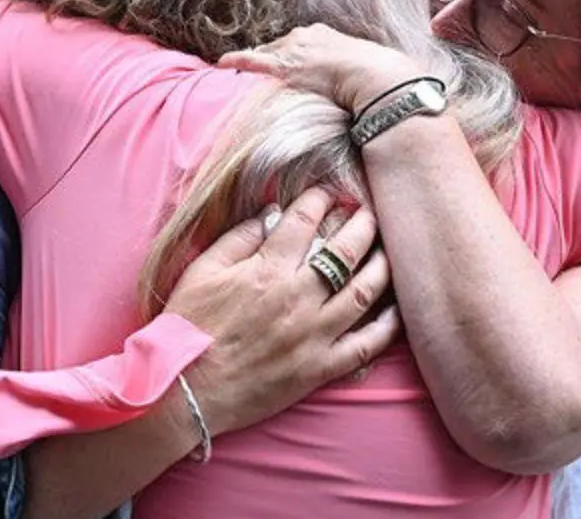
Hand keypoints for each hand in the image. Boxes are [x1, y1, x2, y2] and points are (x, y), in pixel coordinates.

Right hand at [162, 186, 396, 437]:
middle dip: (363, 224)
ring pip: (364, 292)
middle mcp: (297, 299)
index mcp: (267, 271)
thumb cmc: (188, 327)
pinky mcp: (319, 369)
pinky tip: (396, 309)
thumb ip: (238, 238)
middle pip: (345, 251)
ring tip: (388, 250)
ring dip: (381, 265)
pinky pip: (365, 345)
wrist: (184, 389)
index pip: (304, 222)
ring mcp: (313, 335)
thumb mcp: (202, 271)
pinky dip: (386, 326)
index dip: (319, 199)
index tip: (327, 192)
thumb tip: (270, 214)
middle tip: (369, 211)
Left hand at [219, 24, 425, 112]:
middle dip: (272, 56)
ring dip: (256, 61)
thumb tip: (368, 85)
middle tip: (266, 70)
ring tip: (241, 69)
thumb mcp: (366, 69)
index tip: (292, 63)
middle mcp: (306, 36)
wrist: (374, 77)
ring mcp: (294, 50)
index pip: (300, 41)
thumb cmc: (376, 77)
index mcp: (324, 34)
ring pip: (267, 53)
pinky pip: (253, 61)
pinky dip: (236, 60)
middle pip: (280, 45)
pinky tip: (221, 63)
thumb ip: (357, 73)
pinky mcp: (284, 66)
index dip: (292, 53)